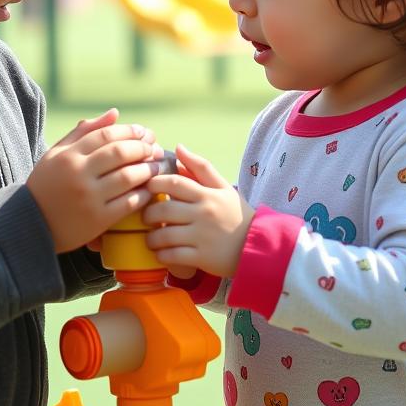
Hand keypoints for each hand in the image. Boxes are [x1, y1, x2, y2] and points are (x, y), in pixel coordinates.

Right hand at [27, 108, 164, 252]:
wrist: (31, 224)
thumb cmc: (46, 184)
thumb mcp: (57, 153)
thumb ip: (84, 131)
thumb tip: (115, 113)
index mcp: (68, 156)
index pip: (106, 135)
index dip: (129, 131)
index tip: (143, 132)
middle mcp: (78, 174)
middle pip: (120, 153)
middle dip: (142, 148)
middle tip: (153, 149)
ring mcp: (88, 197)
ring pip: (128, 177)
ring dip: (148, 170)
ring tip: (157, 166)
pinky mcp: (97, 220)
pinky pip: (128, 203)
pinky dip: (143, 194)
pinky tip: (149, 189)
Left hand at [142, 144, 254, 277]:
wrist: (259, 246)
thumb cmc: (236, 214)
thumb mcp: (223, 187)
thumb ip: (200, 167)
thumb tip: (178, 147)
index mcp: (207, 195)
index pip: (173, 183)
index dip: (154, 184)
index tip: (147, 189)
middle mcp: (203, 214)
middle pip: (164, 209)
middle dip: (148, 214)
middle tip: (146, 217)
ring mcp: (202, 237)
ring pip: (165, 235)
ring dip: (151, 238)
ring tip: (151, 238)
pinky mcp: (202, 258)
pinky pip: (173, 256)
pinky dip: (162, 256)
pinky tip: (160, 253)